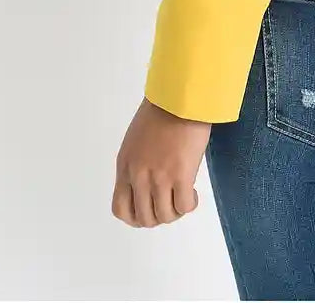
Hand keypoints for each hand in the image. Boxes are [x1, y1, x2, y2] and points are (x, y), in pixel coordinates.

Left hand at [112, 97, 211, 226]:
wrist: (181, 96)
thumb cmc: (163, 109)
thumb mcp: (137, 140)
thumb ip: (138, 163)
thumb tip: (148, 183)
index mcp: (125, 166)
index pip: (121, 209)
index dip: (136, 217)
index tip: (149, 209)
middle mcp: (139, 176)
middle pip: (145, 217)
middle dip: (159, 215)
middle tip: (170, 202)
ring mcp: (159, 177)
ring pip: (165, 216)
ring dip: (175, 212)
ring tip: (183, 196)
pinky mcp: (181, 175)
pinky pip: (183, 207)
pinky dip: (189, 205)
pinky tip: (193, 193)